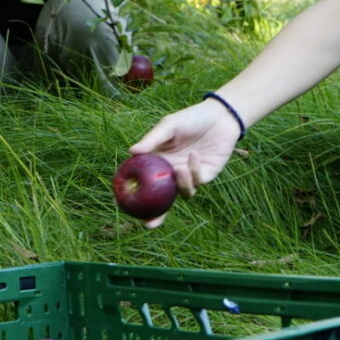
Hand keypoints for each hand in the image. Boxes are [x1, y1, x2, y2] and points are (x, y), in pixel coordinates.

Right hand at [127, 99, 242, 226]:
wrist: (219, 116)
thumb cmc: (191, 118)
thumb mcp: (169, 126)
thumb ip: (152, 140)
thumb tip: (131, 151)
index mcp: (159, 161)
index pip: (143, 181)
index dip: (133, 194)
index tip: (120, 203)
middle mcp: (172, 171)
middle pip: (162, 198)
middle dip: (156, 214)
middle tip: (148, 223)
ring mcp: (189, 175)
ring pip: (182, 193)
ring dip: (181, 184)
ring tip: (180, 168)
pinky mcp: (205, 174)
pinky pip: (197, 181)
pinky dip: (194, 170)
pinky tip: (195, 154)